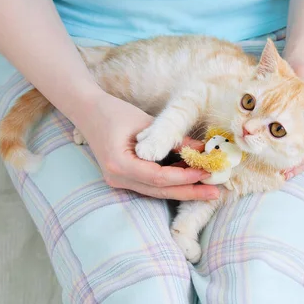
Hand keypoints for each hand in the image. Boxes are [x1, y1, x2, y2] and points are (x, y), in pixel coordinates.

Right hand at [73, 91, 218, 199]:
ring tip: (208, 190)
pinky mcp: (123, 178)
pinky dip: (170, 183)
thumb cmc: (114, 112)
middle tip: (215, 193)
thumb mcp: (146, 122)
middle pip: (159, 191)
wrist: (87, 111)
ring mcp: (119, 180)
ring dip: (182, 190)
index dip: (184, 176)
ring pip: (156, 191)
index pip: (158, 178)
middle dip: (189, 192)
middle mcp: (117, 178)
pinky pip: (150, 185)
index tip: (206, 171)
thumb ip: (173, 139)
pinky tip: (190, 180)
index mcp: (119, 164)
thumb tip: (202, 150)